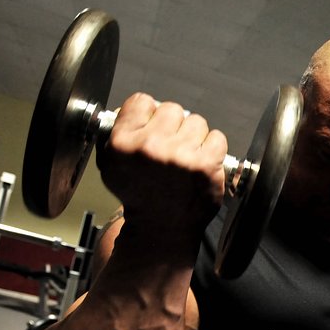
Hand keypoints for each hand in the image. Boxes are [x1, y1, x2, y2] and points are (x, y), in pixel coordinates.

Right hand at [98, 93, 227, 243]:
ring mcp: (180, 156)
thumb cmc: (139, 196)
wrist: (160, 228)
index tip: (152, 126)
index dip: (148, 113)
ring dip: (194, 137)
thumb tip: (132, 108)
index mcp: (124, 142)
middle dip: (173, 126)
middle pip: (171, 109)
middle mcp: (151, 147)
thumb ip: (118, 132)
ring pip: (196, 122)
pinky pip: (217, 138)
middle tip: (171, 147)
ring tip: (186, 157)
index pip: (141, 101)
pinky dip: (213, 148)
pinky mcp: (205, 167)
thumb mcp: (112, 165)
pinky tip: (201, 163)